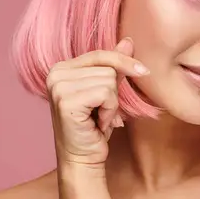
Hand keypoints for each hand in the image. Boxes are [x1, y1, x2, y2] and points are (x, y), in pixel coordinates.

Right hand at [46, 38, 148, 167]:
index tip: (144, 71)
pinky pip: (105, 94)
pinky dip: (109, 110)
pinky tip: (97, 122)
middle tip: (101, 112)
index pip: (100, 54)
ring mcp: (58, 86)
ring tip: (98, 117)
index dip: (124, 60)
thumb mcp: (106, 91)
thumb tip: (128, 40)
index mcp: (62, 68)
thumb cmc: (95, 126)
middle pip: (107, 68)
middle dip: (113, 93)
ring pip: (108, 81)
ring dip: (111, 104)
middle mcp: (55, 74)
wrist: (83, 158)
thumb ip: (114, 66)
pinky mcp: (66, 101)